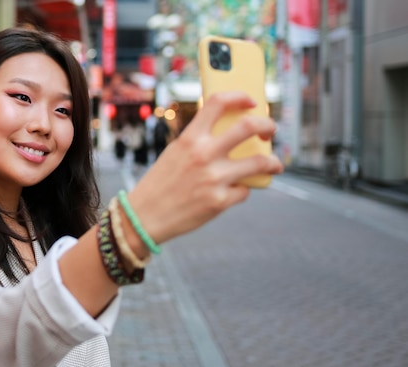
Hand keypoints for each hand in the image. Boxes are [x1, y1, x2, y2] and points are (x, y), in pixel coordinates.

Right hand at [128, 91, 283, 243]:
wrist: (144, 218)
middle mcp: (204, 154)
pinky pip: (244, 191)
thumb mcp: (174, 154)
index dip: (240, 97)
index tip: (251, 102)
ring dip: (273, 163)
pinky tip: (232, 192)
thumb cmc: (160, 185)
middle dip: (267, 126)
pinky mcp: (219, 201)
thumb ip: (199, 142)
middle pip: (249, 127)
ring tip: (274, 165)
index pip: (219, 103)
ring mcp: (214, 178)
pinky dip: (241, 190)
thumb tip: (232, 136)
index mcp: (189, 138)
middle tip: (270, 131)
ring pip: (260, 162)